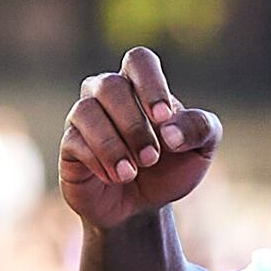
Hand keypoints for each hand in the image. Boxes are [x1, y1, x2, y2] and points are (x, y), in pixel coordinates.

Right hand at [58, 47, 223, 231]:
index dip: (151, 85)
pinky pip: (74, 141)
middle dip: (134, 125)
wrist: (142, 209)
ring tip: (131, 173)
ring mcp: (84, 117)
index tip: (163, 118)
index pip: (139, 61)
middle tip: (151, 158)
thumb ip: (200, 128)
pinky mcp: (69, 144)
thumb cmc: (169, 170)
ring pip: (86, 110)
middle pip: (111, 86)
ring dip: (113, 145)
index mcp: (140, 86)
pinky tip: (114, 178)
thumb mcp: (200, 151)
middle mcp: (106, 94)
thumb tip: (171, 131)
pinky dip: (98, 161)